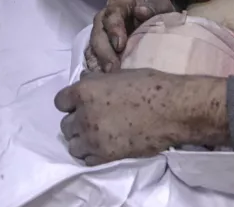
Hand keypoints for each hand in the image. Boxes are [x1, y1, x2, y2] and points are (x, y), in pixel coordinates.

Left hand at [54, 69, 228, 164]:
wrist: (173, 109)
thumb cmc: (152, 85)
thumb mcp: (122, 75)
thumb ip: (99, 80)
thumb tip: (86, 79)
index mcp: (85, 91)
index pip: (60, 101)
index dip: (71, 103)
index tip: (82, 104)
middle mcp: (83, 115)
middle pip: (65, 125)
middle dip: (78, 122)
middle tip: (95, 120)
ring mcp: (92, 138)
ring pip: (73, 145)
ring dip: (83, 140)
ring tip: (99, 136)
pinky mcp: (104, 155)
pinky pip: (86, 159)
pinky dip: (93, 154)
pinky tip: (106, 146)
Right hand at [91, 0, 175, 72]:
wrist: (158, 19)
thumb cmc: (157, 10)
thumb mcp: (159, 4)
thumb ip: (152, 6)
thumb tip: (141, 11)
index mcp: (119, 4)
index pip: (112, 14)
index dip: (114, 29)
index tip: (120, 45)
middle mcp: (105, 19)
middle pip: (98, 34)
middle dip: (104, 52)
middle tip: (112, 69)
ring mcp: (101, 35)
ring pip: (92, 49)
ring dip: (99, 64)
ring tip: (108, 78)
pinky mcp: (101, 50)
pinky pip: (93, 60)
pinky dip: (97, 70)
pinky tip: (105, 82)